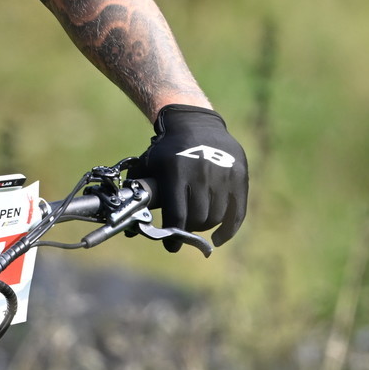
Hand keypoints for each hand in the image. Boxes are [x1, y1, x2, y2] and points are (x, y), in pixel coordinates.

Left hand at [133, 105, 247, 248]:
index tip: (171, 246)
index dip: (173, 236)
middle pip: (197, 219)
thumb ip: (141, 192)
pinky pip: (237, 212)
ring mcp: (223, 175)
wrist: (195, 123)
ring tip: (196, 225)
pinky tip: (218, 237)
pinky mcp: (239, 176)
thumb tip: (129, 228)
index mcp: (176, 172)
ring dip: (205, 227)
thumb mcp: (150, 164)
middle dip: (188, 230)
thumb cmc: (167, 149)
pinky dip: (228, 230)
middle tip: (183, 230)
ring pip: (216, 217)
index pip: (177, 215)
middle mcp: (201, 173)